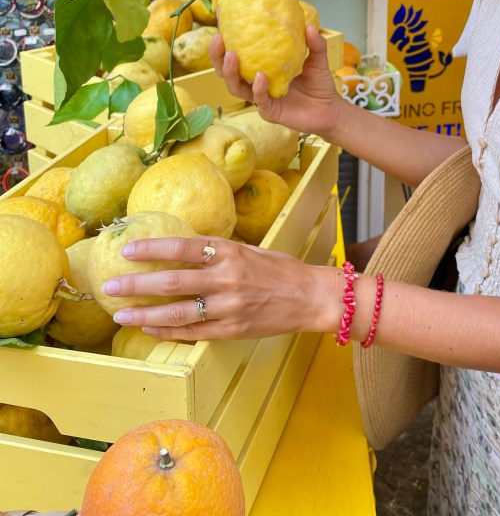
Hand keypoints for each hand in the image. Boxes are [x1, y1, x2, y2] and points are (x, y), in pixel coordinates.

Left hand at [101, 235, 335, 341]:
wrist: (310, 297)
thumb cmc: (280, 269)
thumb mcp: (250, 249)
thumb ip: (218, 251)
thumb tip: (182, 249)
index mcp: (230, 252)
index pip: (182, 247)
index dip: (153, 249)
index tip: (127, 251)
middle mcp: (227, 277)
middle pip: (172, 281)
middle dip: (137, 284)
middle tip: (110, 285)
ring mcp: (229, 306)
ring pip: (178, 311)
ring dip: (144, 313)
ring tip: (120, 314)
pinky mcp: (232, 329)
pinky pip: (194, 331)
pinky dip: (169, 331)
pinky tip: (150, 329)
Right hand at [209, 24, 344, 138]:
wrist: (330, 110)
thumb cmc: (319, 84)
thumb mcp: (317, 59)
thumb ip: (314, 43)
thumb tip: (310, 26)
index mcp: (260, 66)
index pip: (238, 51)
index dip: (226, 37)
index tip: (220, 16)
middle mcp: (255, 82)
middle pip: (226, 71)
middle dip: (217, 56)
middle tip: (218, 38)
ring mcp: (260, 98)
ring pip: (236, 87)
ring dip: (230, 72)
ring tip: (231, 55)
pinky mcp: (269, 111)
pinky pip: (259, 100)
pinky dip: (257, 88)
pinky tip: (259, 76)